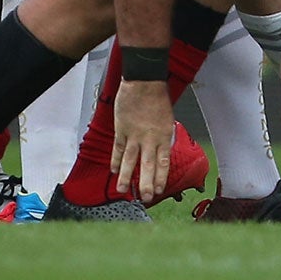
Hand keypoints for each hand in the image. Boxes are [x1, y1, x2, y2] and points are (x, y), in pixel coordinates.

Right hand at [110, 79, 175, 202]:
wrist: (145, 81)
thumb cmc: (158, 97)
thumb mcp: (167, 119)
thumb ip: (163, 136)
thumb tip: (160, 151)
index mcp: (164, 137)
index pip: (163, 164)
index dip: (160, 178)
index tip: (157, 190)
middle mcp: (150, 139)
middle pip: (147, 166)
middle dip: (145, 184)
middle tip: (144, 198)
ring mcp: (134, 134)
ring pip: (129, 160)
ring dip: (125, 176)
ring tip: (122, 190)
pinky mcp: (122, 128)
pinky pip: (118, 147)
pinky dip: (115, 159)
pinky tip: (112, 169)